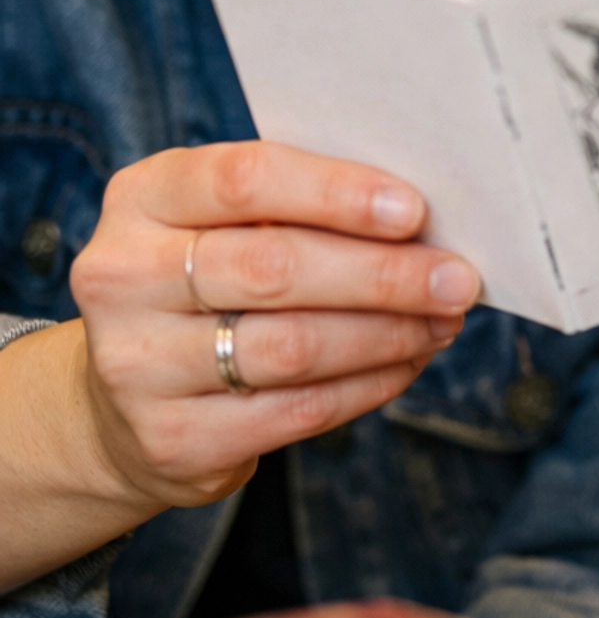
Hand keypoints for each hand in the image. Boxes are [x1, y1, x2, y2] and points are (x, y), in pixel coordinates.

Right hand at [70, 140, 478, 512]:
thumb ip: (298, 206)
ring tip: (443, 319)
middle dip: (383, 274)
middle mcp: (122, 277)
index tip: (415, 211)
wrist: (123, 398)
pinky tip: (407, 362)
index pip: (245, 180)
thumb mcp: (222, 221)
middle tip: (458, 278)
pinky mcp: (171, 438)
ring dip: (388, 333)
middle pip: (275, 268)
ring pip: (292, 347)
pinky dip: (367, 385)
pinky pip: (296, 411)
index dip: (337, 194)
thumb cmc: (205, 280)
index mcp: (142, 197)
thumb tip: (421, 220)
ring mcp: (137, 365)